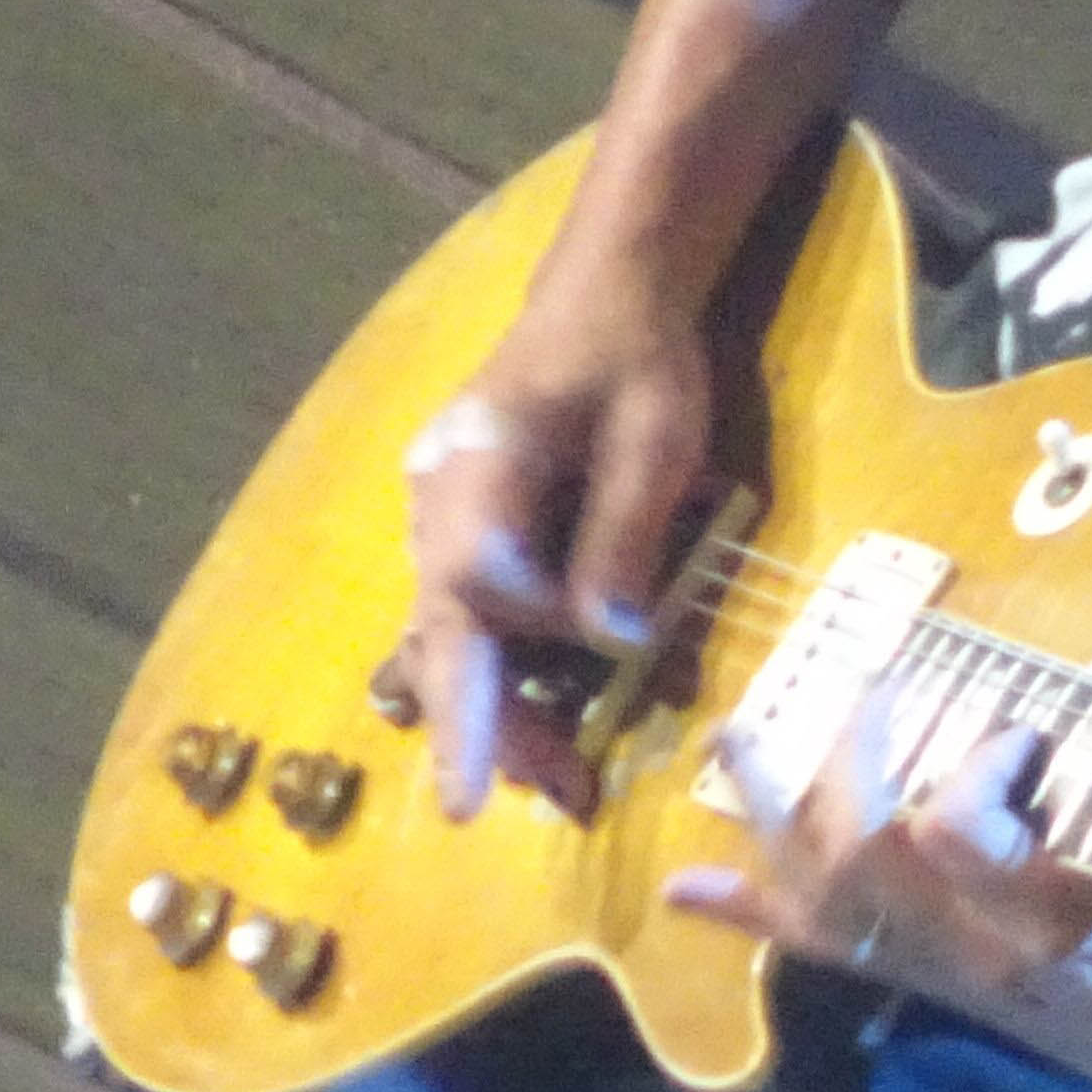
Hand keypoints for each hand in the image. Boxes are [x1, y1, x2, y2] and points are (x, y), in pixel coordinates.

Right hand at [401, 266, 714, 819]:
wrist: (606, 299)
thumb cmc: (637, 359)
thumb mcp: (655, 439)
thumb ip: (624, 535)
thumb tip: (611, 641)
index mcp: (476, 466)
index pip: (470, 585)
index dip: (504, 662)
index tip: (534, 722)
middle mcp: (436, 501)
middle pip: (445, 629)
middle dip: (486, 722)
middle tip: (551, 793)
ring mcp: (441, 518)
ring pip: (451, 634)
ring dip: (496, 710)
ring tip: (555, 779)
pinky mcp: (465, 533)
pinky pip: (472, 616)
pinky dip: (503, 671)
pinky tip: (543, 724)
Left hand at [663, 683, 1091, 1091]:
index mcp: (1060, 919)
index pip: (956, 834)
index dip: (971, 766)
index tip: (1022, 730)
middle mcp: (985, 955)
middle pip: (862, 853)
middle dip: (855, 756)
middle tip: (880, 686)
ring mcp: (955, 975)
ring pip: (824, 898)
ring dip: (772, 814)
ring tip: (731, 734)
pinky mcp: (945, 986)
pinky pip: (831, 951)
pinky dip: (758, 913)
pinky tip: (688, 889)